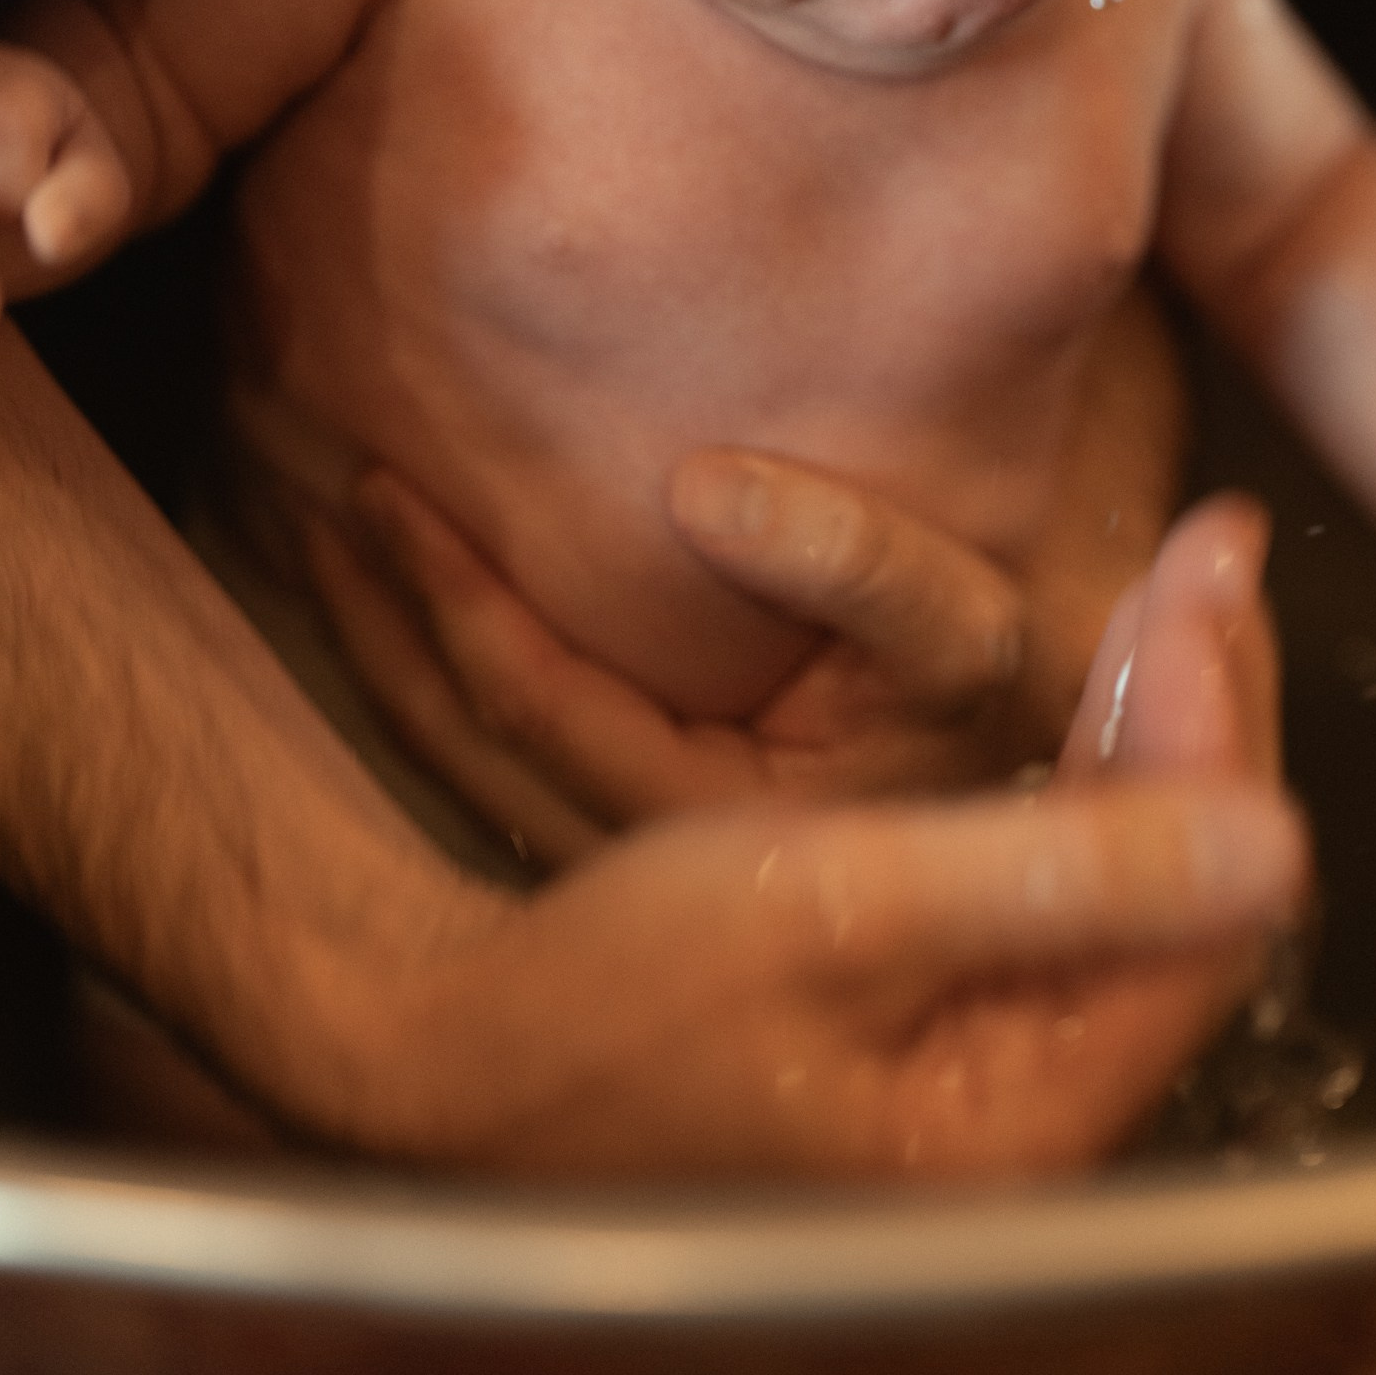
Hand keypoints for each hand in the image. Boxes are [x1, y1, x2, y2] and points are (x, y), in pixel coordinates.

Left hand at [302, 452, 1058, 863]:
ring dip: (391, 656)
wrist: (1052, 792)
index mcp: (724, 832)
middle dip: (389, 624)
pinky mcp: (628, 864)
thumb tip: (699, 488)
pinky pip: (493, 780)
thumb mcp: (957, 633)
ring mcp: (637, 885)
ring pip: (467, 777)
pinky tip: (390, 616)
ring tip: (335, 545)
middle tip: (323, 505)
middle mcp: (659, 878)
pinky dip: (433, 691)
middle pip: (475, 753)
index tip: (381, 490)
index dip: (459, 602)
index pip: (548, 714)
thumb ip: (856, 563)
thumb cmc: (994, 703)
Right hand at [405, 505, 1302, 1177]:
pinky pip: (1055, 888)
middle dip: (1204, 707)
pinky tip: (1084, 688)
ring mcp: (981, 1078)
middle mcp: (1030, 1117)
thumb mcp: (828, 912)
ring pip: (1129, 878)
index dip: (1217, 725)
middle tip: (1215, 544)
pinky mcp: (930, 1033)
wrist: (446, 1061)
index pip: (1201, 909)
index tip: (1202, 565)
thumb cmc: (607, 1000)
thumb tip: (1276, 845)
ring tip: (1175, 588)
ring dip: (1155, 727)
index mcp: (1022, 1120)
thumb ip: (1051, 878)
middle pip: (1188, 892)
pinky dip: (1083, 772)